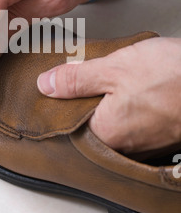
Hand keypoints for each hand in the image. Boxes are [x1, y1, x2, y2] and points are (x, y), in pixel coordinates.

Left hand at [37, 38, 180, 153]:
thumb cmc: (174, 76)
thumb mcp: (115, 67)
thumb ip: (76, 79)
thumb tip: (46, 85)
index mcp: (105, 132)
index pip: (68, 122)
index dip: (61, 101)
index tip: (59, 86)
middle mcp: (125, 145)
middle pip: (91, 122)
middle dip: (87, 99)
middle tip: (88, 77)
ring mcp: (146, 142)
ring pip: (114, 120)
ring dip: (110, 100)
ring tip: (115, 79)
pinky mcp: (162, 132)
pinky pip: (135, 119)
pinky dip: (130, 103)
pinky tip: (136, 87)